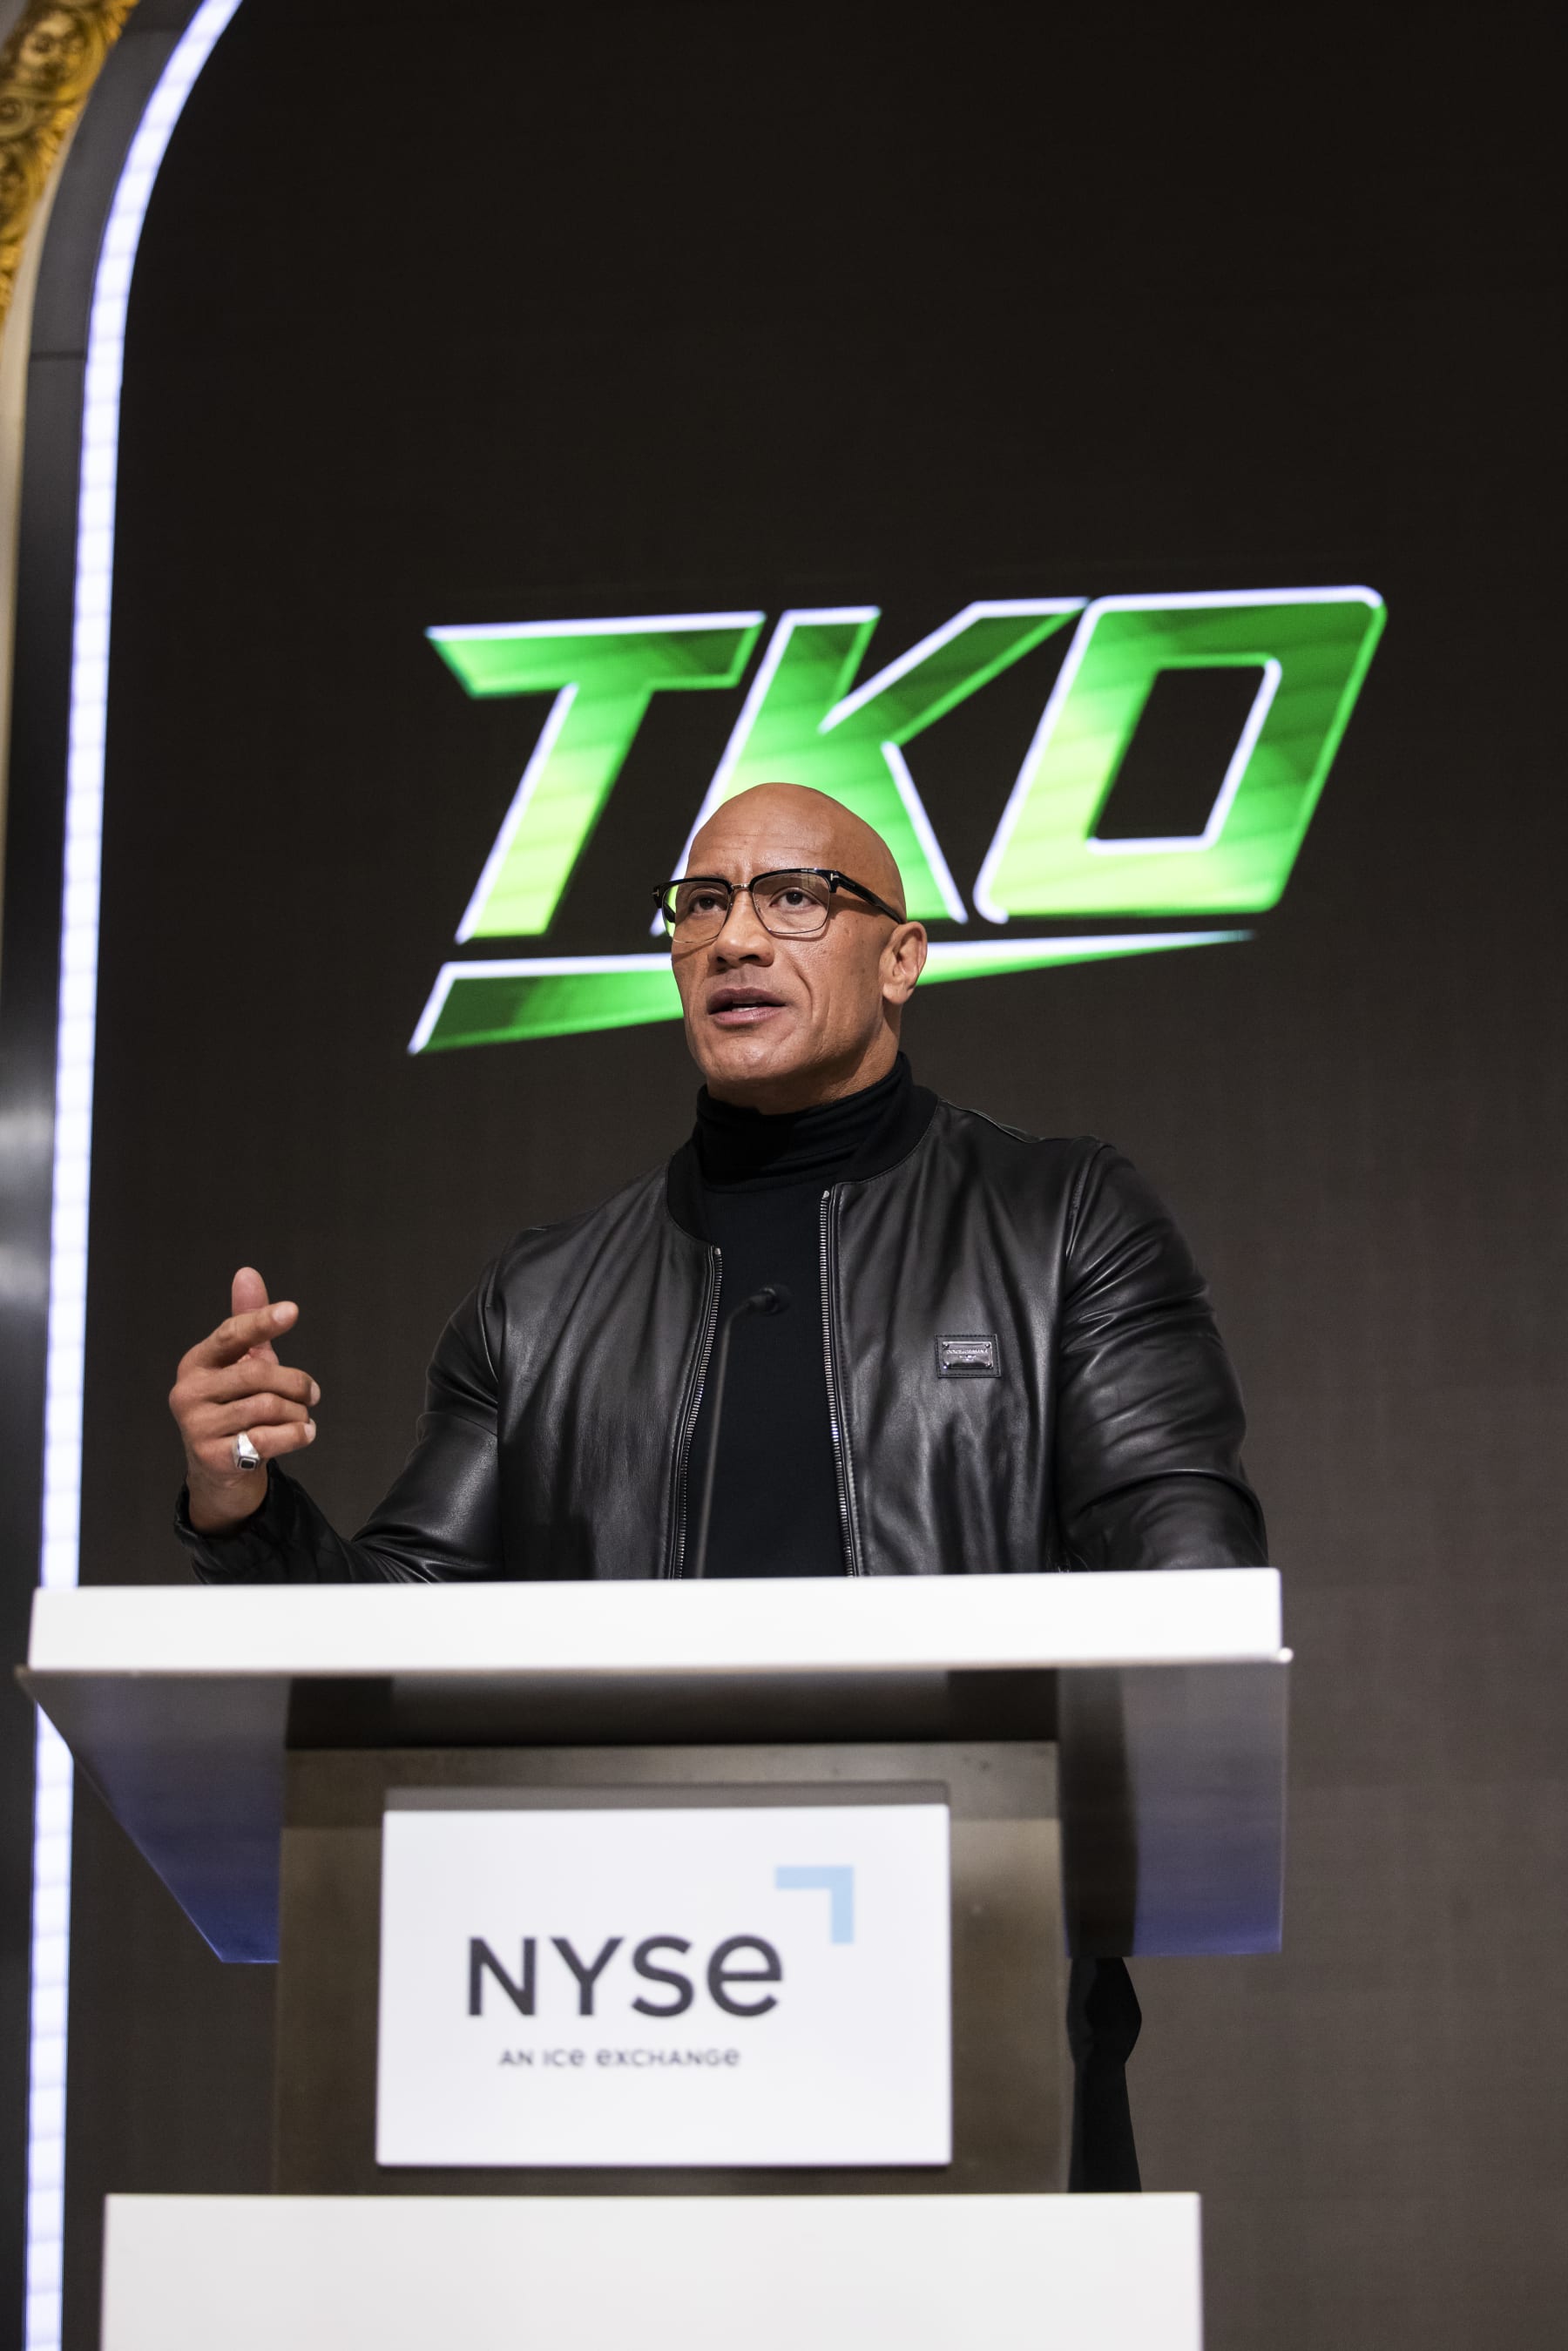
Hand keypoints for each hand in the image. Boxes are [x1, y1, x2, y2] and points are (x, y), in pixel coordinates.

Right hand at [170, 1267, 318, 1532]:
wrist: (220, 1471)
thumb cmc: (236, 1407)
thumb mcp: (242, 1364)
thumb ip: (248, 1323)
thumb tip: (247, 1273)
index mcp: (196, 1363)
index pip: (231, 1335)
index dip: (261, 1322)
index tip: (292, 1311)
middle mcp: (188, 1392)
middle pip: (257, 1375)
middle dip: (295, 1382)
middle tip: (312, 1393)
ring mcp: (196, 1427)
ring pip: (267, 1407)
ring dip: (298, 1413)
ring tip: (302, 1418)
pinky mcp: (212, 1457)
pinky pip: (267, 1439)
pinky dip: (296, 1435)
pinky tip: (305, 1433)